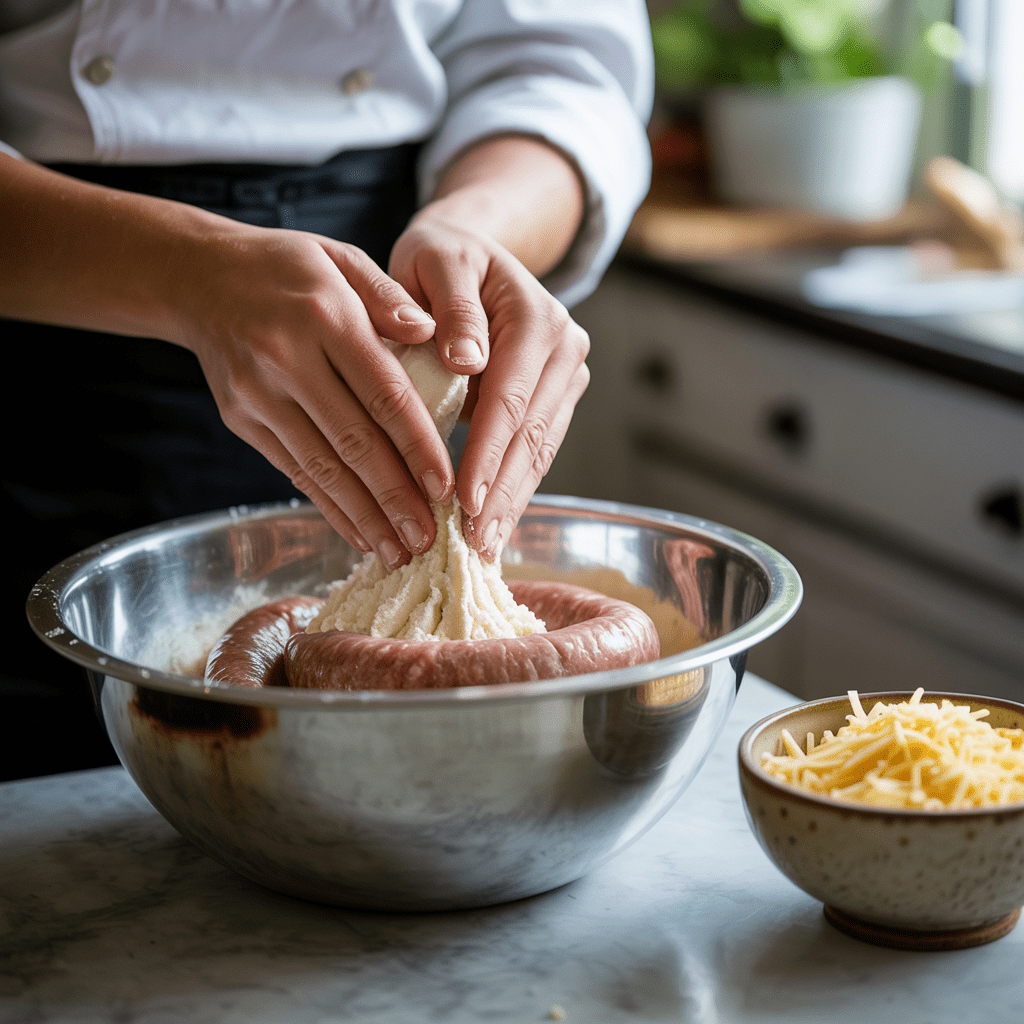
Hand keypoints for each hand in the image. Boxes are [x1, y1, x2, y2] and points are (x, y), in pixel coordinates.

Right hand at [176, 223, 455, 566]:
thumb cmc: (288, 267)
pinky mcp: (242, 421)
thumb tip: (434, 335)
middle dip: (395, 498)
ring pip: (321, 468)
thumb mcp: (342, 258)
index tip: (446, 488)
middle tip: (429, 539)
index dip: (417, 446)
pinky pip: (294, 472)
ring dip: (364, 516)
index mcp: (325, 315)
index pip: (383, 393)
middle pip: (353, 442)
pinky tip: (360, 534)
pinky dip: (329, 508)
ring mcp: (259, 395)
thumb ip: (389, 296)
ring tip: (400, 552)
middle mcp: (287, 359)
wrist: (197, 277)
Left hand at [389, 213, 589, 556]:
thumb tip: (467, 360)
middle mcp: (564, 348)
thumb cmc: (441, 260)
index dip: (487, 453)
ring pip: (540, 449)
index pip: (509, 399)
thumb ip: (453, 308)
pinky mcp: (556, 396)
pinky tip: (497, 522)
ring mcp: (566, 375)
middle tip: (476, 543)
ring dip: (513, 501)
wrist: (469, 253)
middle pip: (531, 434)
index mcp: (536, 317)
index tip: (464, 500)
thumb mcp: (437, 262)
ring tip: (486, 546)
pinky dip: (516, 486)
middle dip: (502, 493)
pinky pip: (538, 447)